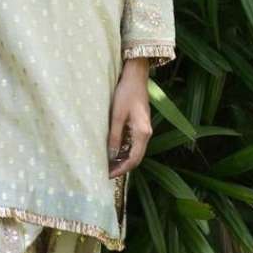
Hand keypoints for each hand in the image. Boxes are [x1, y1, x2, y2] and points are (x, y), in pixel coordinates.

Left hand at [108, 61, 152, 177]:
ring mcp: (145, 130)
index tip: (108, 175)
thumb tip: (110, 155)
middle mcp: (146, 134)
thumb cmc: (126, 93)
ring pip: (135, 151)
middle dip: (122, 167)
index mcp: (142, 133)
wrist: (135, 77)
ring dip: (122, 159)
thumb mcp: (117, 115)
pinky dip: (124, 150)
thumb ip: (114, 136)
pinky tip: (113, 152)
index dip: (121, 169)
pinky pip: (134, 143)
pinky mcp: (140, 125)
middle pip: (136, 158)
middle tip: (106, 173)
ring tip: (107, 165)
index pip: (134, 159)